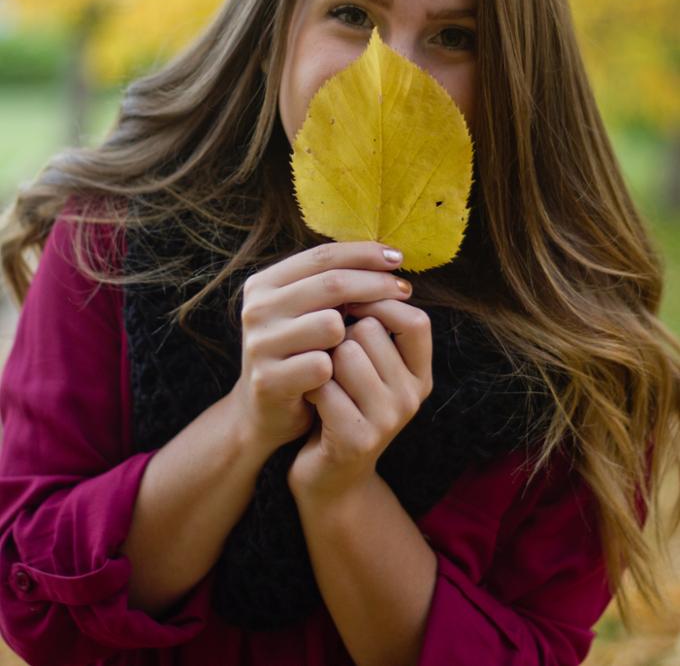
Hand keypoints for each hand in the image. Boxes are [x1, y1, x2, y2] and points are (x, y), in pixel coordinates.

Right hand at [230, 242, 413, 455]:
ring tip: (354, 347)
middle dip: (376, 285)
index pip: (323, 255)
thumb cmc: (299, 354)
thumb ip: (336, 283)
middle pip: (332, 284)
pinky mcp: (268, 380)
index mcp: (264, 284)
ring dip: (353, 336)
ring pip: (331, 325)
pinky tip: (336, 379)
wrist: (265, 412)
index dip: (364, 254)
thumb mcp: (310, 311)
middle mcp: (256, 309)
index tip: (398, 258)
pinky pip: (323, 365)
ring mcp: (259, 344)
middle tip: (404, 290)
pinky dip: (338, 371)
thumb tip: (391, 259)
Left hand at [287, 297, 432, 501]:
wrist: (329, 475)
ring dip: (324, 359)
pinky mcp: (358, 440)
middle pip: (372, 330)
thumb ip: (373, 323)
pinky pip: (325, 386)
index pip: (416, 320)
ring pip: (345, 353)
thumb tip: (364, 265)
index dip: (379, 303)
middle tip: (332, 359)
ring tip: (323, 380)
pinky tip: (312, 401)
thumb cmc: (344, 402)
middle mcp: (412, 396)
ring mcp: (388, 420)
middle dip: (341, 333)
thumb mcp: (370, 363)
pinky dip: (311, 387)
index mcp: (420, 373)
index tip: (349, 305)